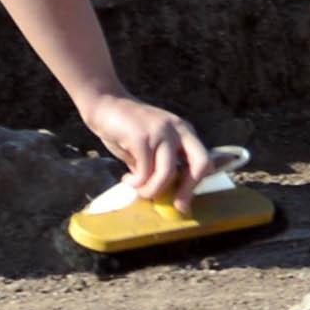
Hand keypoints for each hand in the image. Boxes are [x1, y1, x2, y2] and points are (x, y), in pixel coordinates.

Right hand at [80, 92, 212, 200]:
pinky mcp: (142, 137)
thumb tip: (164, 195)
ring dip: (152, 190)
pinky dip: (135, 183)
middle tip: (177, 205)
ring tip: (138, 190)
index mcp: (185, 132)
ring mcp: (161, 132)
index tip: (183, 200)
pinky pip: (144, 172)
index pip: (204, 160)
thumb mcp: (150, 147)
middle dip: (189, 190)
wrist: (105, 103)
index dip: (196, 183)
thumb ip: (158, 165)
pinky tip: (127, 180)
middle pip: (201, 164)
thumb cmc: (126, 129)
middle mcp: (178, 130)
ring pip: (168, 174)